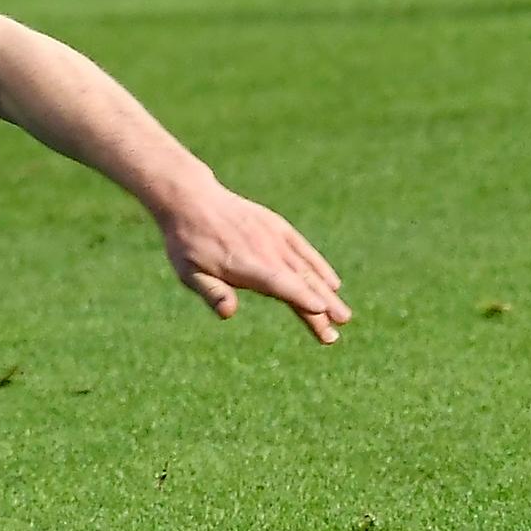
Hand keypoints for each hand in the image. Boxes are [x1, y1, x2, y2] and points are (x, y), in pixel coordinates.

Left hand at [155, 184, 346, 343]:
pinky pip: (304, 250)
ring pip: (306, 269)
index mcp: (244, 264)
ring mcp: (275, 238)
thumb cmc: (187, 242)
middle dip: (320, 307)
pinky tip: (333, 284)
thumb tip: (228, 313)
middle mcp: (265, 251)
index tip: (321, 313)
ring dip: (325, 292)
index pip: (279, 284)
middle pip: (299, 282)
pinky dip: (319, 266)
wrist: (191, 199)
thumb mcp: (188, 271)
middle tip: (336, 332)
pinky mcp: (278, 228)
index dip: (301, 298)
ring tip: (343, 316)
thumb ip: (211, 292)